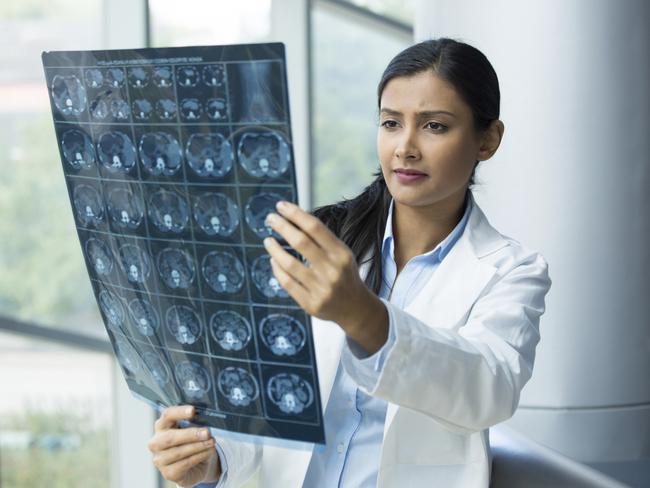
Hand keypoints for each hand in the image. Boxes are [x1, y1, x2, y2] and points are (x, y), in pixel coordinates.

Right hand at [148, 405, 220, 486]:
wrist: (197, 465)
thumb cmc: (193, 442)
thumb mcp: (194, 429)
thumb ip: (196, 422)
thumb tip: (207, 417)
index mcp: (162, 426)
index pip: (167, 415)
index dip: (179, 412)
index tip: (193, 410)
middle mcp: (156, 442)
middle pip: (170, 437)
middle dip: (190, 434)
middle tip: (207, 432)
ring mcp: (160, 459)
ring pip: (178, 452)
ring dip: (198, 446)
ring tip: (212, 442)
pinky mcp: (168, 473)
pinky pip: (184, 464)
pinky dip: (199, 456)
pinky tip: (208, 451)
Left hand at [263, 201, 387, 352]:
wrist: (355, 308)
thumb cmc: (344, 274)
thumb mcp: (341, 253)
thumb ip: (321, 239)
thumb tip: (293, 218)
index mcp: (341, 254)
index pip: (315, 227)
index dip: (296, 214)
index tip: (281, 206)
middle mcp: (332, 270)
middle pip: (301, 242)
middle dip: (282, 227)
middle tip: (270, 218)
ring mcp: (321, 289)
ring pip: (289, 263)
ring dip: (274, 249)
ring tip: (268, 240)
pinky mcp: (310, 304)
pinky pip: (287, 282)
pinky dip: (277, 269)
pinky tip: (274, 260)